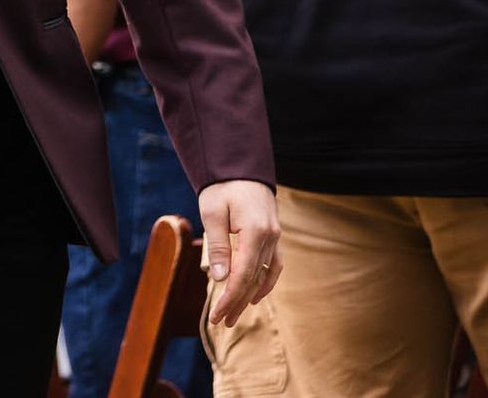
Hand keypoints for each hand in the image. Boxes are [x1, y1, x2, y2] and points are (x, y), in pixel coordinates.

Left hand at [199, 179, 280, 326]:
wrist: (241, 166)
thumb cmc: (222, 187)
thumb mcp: (212, 212)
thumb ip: (218, 245)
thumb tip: (221, 279)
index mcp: (254, 231)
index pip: (242, 275)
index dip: (229, 298)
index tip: (216, 316)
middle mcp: (270, 237)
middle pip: (253, 279)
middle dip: (236, 303)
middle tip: (221, 322)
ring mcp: (275, 238)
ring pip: (264, 275)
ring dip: (249, 297)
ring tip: (234, 315)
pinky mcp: (274, 236)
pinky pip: (273, 265)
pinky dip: (265, 282)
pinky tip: (254, 295)